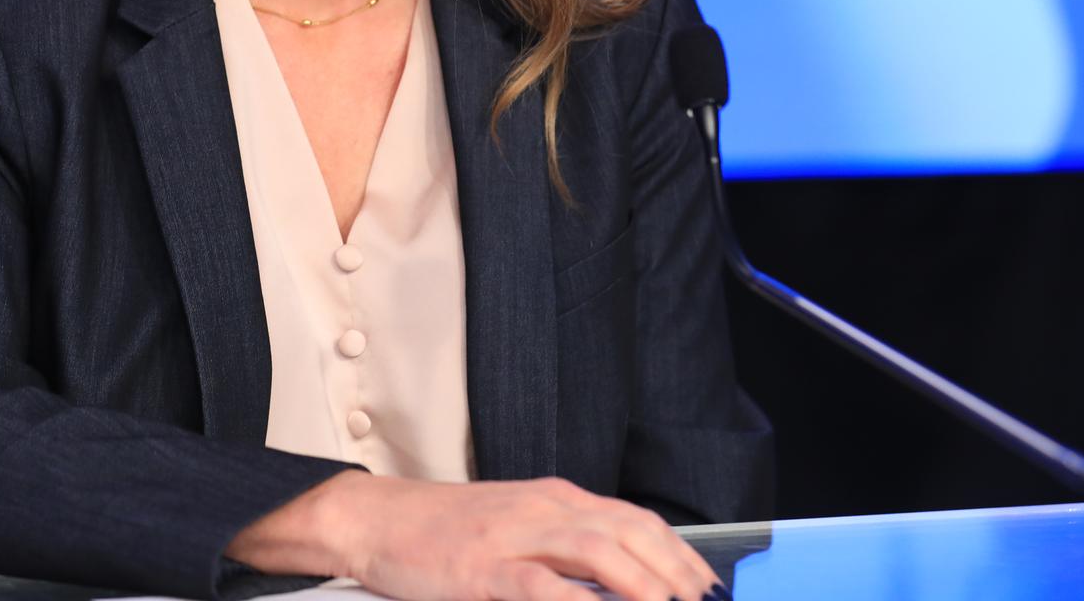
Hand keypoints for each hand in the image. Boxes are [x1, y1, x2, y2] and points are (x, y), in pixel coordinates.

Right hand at [233, 471, 728, 600]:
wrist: (378, 520)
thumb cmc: (445, 532)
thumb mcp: (515, 525)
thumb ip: (565, 546)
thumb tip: (621, 578)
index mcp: (553, 499)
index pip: (634, 519)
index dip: (678, 552)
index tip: (705, 585)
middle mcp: (541, 510)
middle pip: (627, 531)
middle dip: (674, 570)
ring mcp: (511, 537)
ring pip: (595, 550)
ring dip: (642, 583)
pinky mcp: (481, 570)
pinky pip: (539, 585)